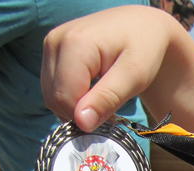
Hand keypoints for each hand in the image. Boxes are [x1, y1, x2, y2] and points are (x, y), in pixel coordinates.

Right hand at [41, 6, 175, 130]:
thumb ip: (107, 99)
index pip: (65, 99)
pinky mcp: (51, 51)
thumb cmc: (143, 48)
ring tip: (103, 97)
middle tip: (109, 108)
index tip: (112, 117)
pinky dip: (72, 97)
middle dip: (81, 113)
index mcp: (74, 44)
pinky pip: (54, 87)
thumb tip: (81, 123)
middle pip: (54, 99)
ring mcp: (50, 45)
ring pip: (51, 96)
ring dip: (76, 107)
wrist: (140, 24)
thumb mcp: (134, 76)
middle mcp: (55, 41)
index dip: (86, 118)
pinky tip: (92, 90)